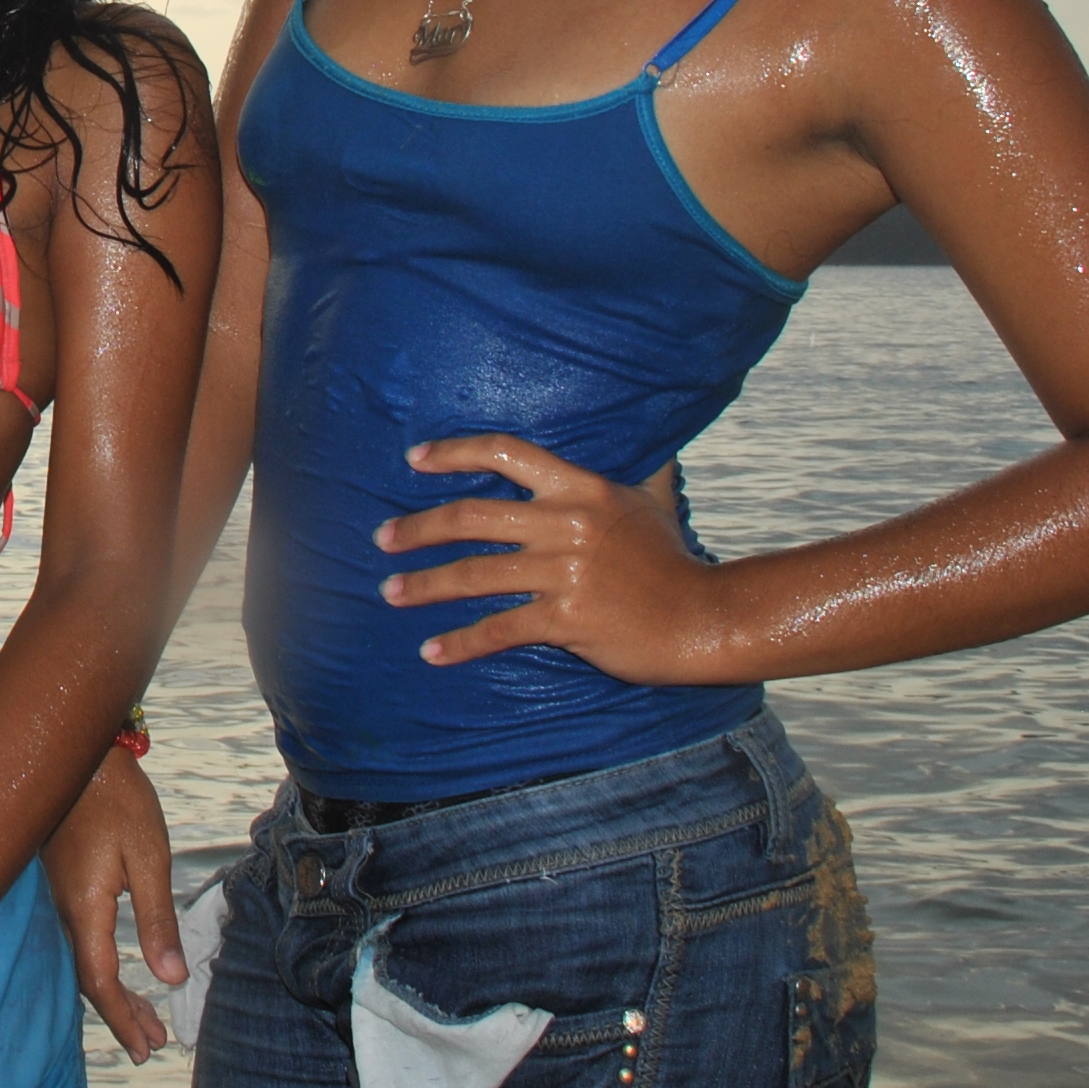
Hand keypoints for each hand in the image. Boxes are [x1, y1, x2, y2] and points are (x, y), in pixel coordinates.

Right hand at [42, 746, 184, 1060]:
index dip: (122, 1019)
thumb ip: (157, 919)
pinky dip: (102, 967)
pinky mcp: (62, 883)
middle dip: (122, 1015)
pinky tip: (118, 969)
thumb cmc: (117, 799)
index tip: (146, 1048)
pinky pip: (81, 941)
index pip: (100, 982)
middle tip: (151, 1045)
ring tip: (145, 1018)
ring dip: (114, 994)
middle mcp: (66, 909)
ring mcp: (60, 896)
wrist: (77, 752)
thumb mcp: (149, 857)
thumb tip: (170, 977)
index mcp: (86, 908)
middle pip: (90, 979)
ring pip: (85, 960)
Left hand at [380, 437, 733, 683]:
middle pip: (471, 518)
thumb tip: (647, 436)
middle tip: (382, 539)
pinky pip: (499, 630)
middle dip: (418, 529)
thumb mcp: (652, 501)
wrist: (706, 619)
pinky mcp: (566, 620)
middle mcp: (567, 524)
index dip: (454, 453)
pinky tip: (431, 652)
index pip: (504, 454)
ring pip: (474, 575)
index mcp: (581, 488)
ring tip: (390, 592)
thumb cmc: (673, 560)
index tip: (414, 460)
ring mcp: (565, 573)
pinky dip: (459, 643)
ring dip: (424, 586)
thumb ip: (637, 468)